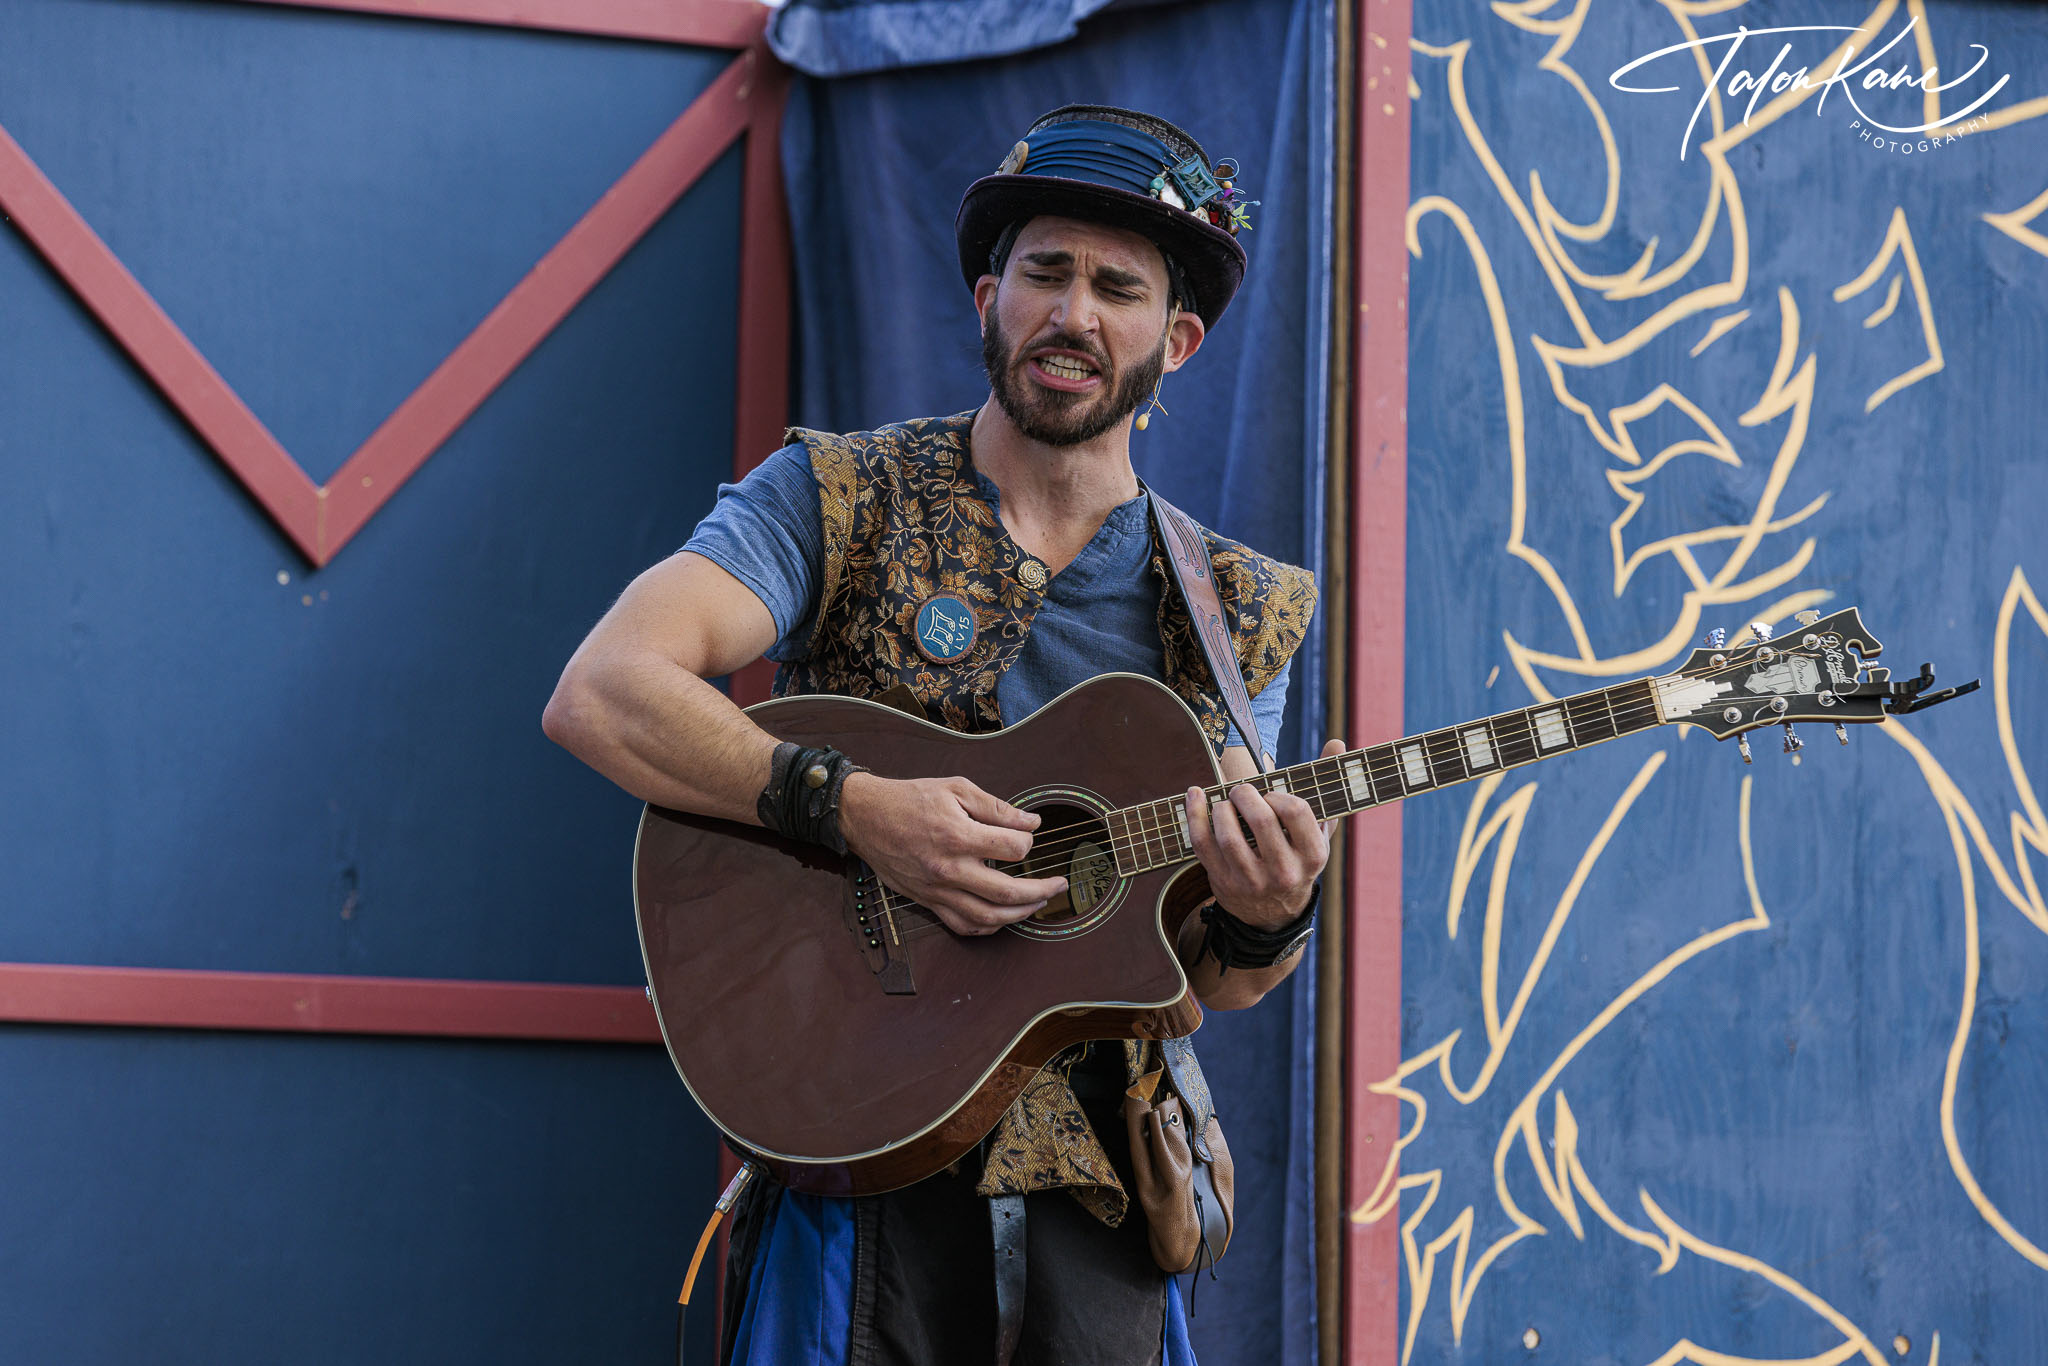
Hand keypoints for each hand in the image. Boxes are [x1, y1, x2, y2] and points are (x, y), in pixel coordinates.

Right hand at [837, 772, 1067, 936]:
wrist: (865, 817)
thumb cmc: (910, 799)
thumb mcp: (955, 788)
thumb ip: (996, 807)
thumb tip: (1031, 821)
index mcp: (958, 836)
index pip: (1013, 848)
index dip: (1029, 841)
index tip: (1029, 833)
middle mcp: (949, 869)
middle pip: (1008, 891)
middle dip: (1041, 889)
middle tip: (1059, 884)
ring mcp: (938, 890)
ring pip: (989, 916)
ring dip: (1021, 913)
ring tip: (1038, 903)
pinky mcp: (928, 901)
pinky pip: (963, 925)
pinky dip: (989, 926)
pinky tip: (1003, 917)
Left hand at [1183, 738, 1342, 928]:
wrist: (1274, 914)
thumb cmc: (1297, 858)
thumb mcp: (1319, 832)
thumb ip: (1327, 787)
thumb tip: (1337, 742)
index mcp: (1313, 856)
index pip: (1296, 812)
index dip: (1279, 794)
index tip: (1271, 795)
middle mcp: (1284, 872)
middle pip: (1261, 821)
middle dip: (1246, 794)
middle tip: (1242, 790)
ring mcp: (1251, 881)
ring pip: (1229, 836)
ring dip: (1221, 807)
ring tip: (1225, 801)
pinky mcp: (1222, 882)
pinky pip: (1202, 844)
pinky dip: (1194, 815)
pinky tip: (1195, 795)